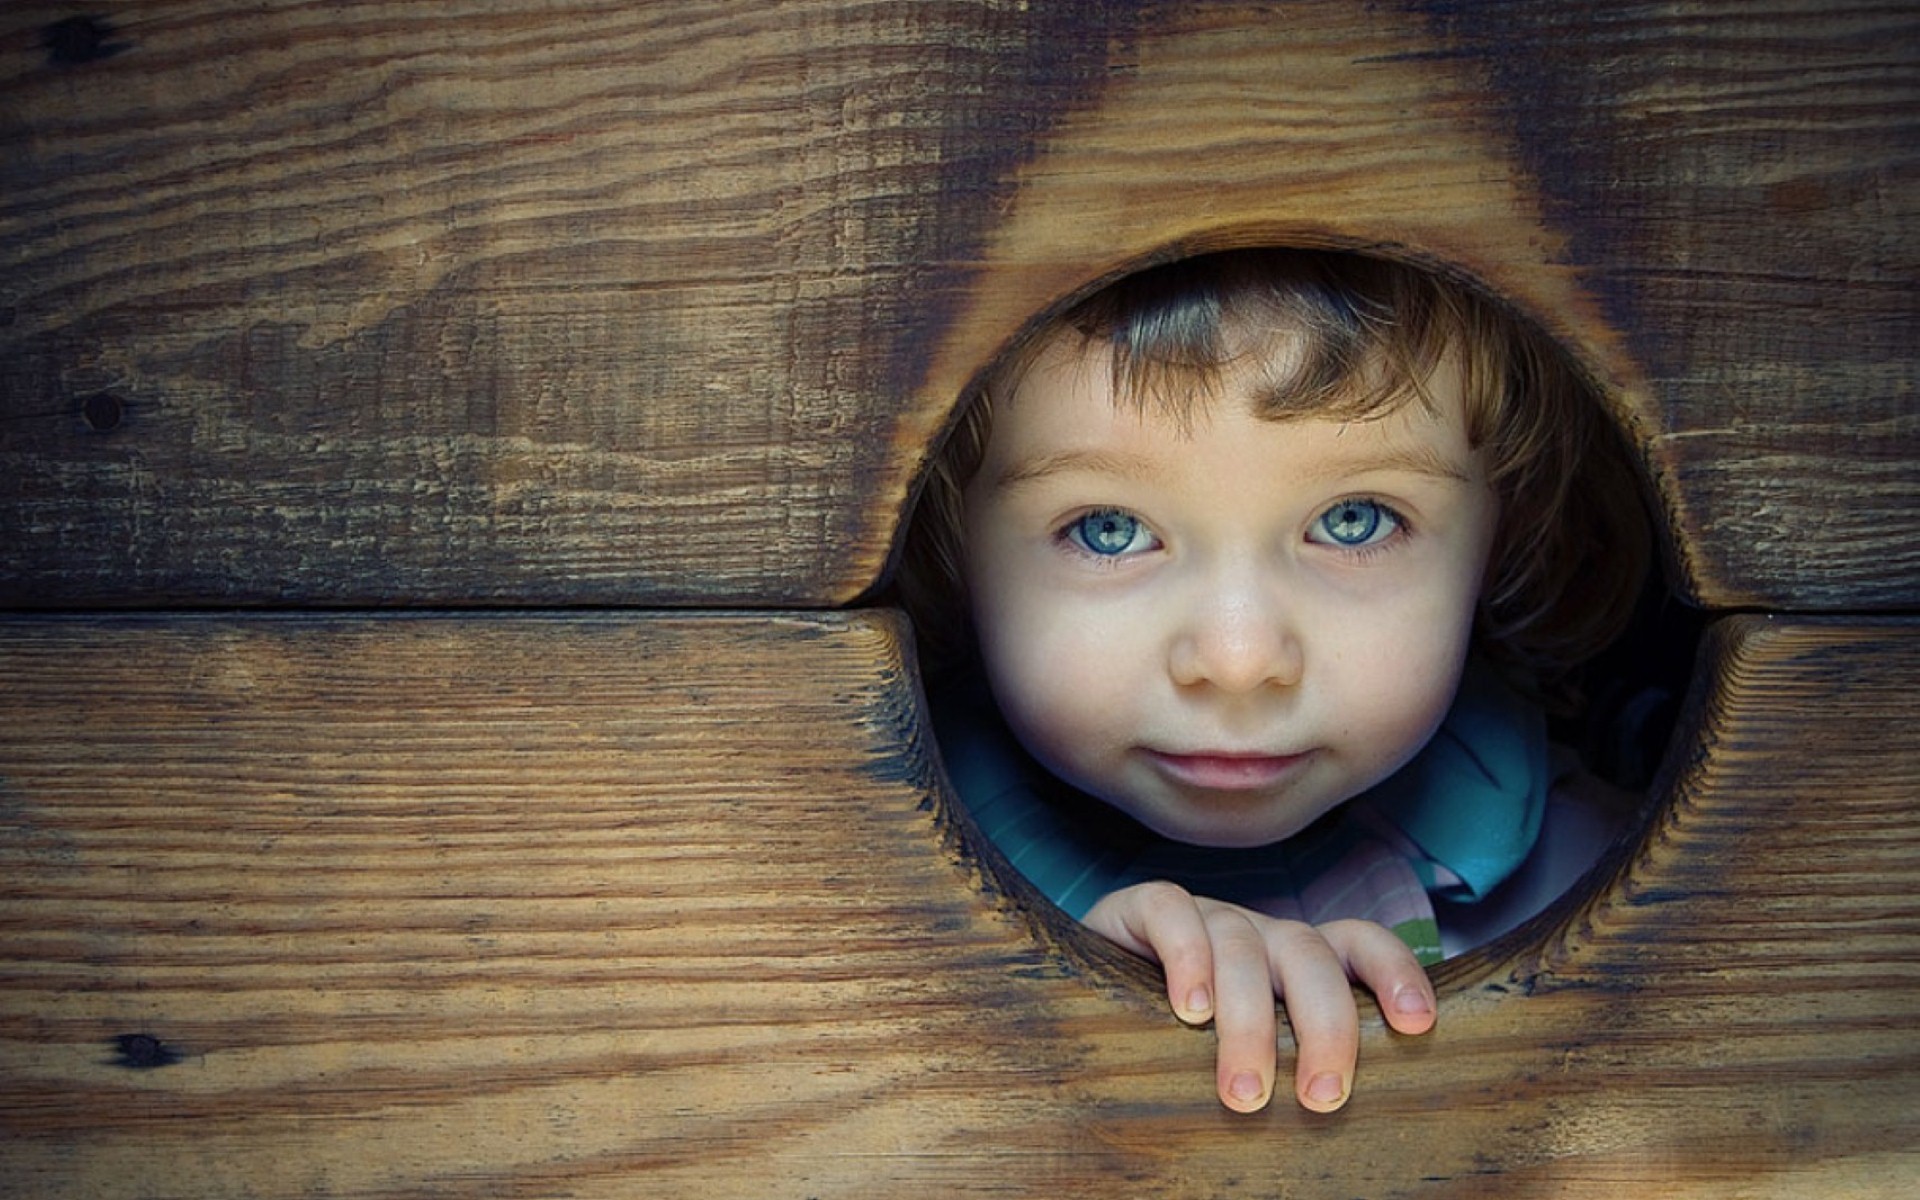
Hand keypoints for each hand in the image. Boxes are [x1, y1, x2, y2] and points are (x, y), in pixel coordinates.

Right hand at [1082, 881, 1436, 1112]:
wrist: (1084, 1003)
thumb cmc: (1181, 1056)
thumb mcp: (1249, 1064)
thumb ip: (1290, 1078)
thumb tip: (1341, 1165)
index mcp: (1297, 963)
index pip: (1360, 943)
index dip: (1395, 973)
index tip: (1416, 1026)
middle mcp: (1259, 935)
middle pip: (1309, 953)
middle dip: (1325, 1024)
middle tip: (1321, 1099)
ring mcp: (1204, 916)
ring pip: (1243, 943)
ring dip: (1250, 1021)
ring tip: (1243, 1093)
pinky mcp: (1141, 906)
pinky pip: (1172, 910)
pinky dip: (1186, 956)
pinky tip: (1187, 1012)